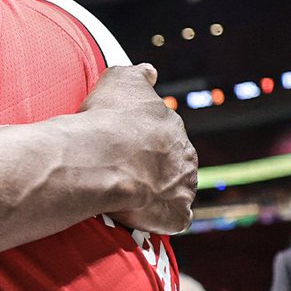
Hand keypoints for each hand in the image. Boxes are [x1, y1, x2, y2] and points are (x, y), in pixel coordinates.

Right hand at [79, 65, 196, 233]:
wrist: (103, 158)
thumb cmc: (108, 117)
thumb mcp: (120, 78)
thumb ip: (138, 74)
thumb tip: (150, 72)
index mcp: (173, 124)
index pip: (164, 129)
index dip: (144, 135)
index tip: (126, 139)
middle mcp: (186, 154)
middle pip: (174, 159)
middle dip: (155, 163)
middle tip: (124, 166)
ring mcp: (185, 187)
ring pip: (176, 189)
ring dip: (160, 189)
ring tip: (130, 190)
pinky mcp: (177, 215)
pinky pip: (174, 218)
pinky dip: (161, 216)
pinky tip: (142, 212)